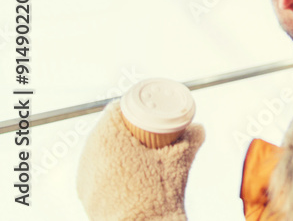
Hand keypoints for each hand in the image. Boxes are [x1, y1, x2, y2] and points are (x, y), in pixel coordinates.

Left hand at [77, 101, 204, 220]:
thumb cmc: (159, 194)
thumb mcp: (181, 160)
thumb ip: (192, 137)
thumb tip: (198, 127)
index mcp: (108, 137)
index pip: (116, 109)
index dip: (134, 106)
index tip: (150, 111)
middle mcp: (89, 153)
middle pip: (107, 128)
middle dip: (127, 126)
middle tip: (148, 130)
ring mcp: (85, 175)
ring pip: (99, 149)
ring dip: (117, 146)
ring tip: (139, 151)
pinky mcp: (85, 194)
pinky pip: (96, 169)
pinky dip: (110, 165)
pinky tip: (127, 170)